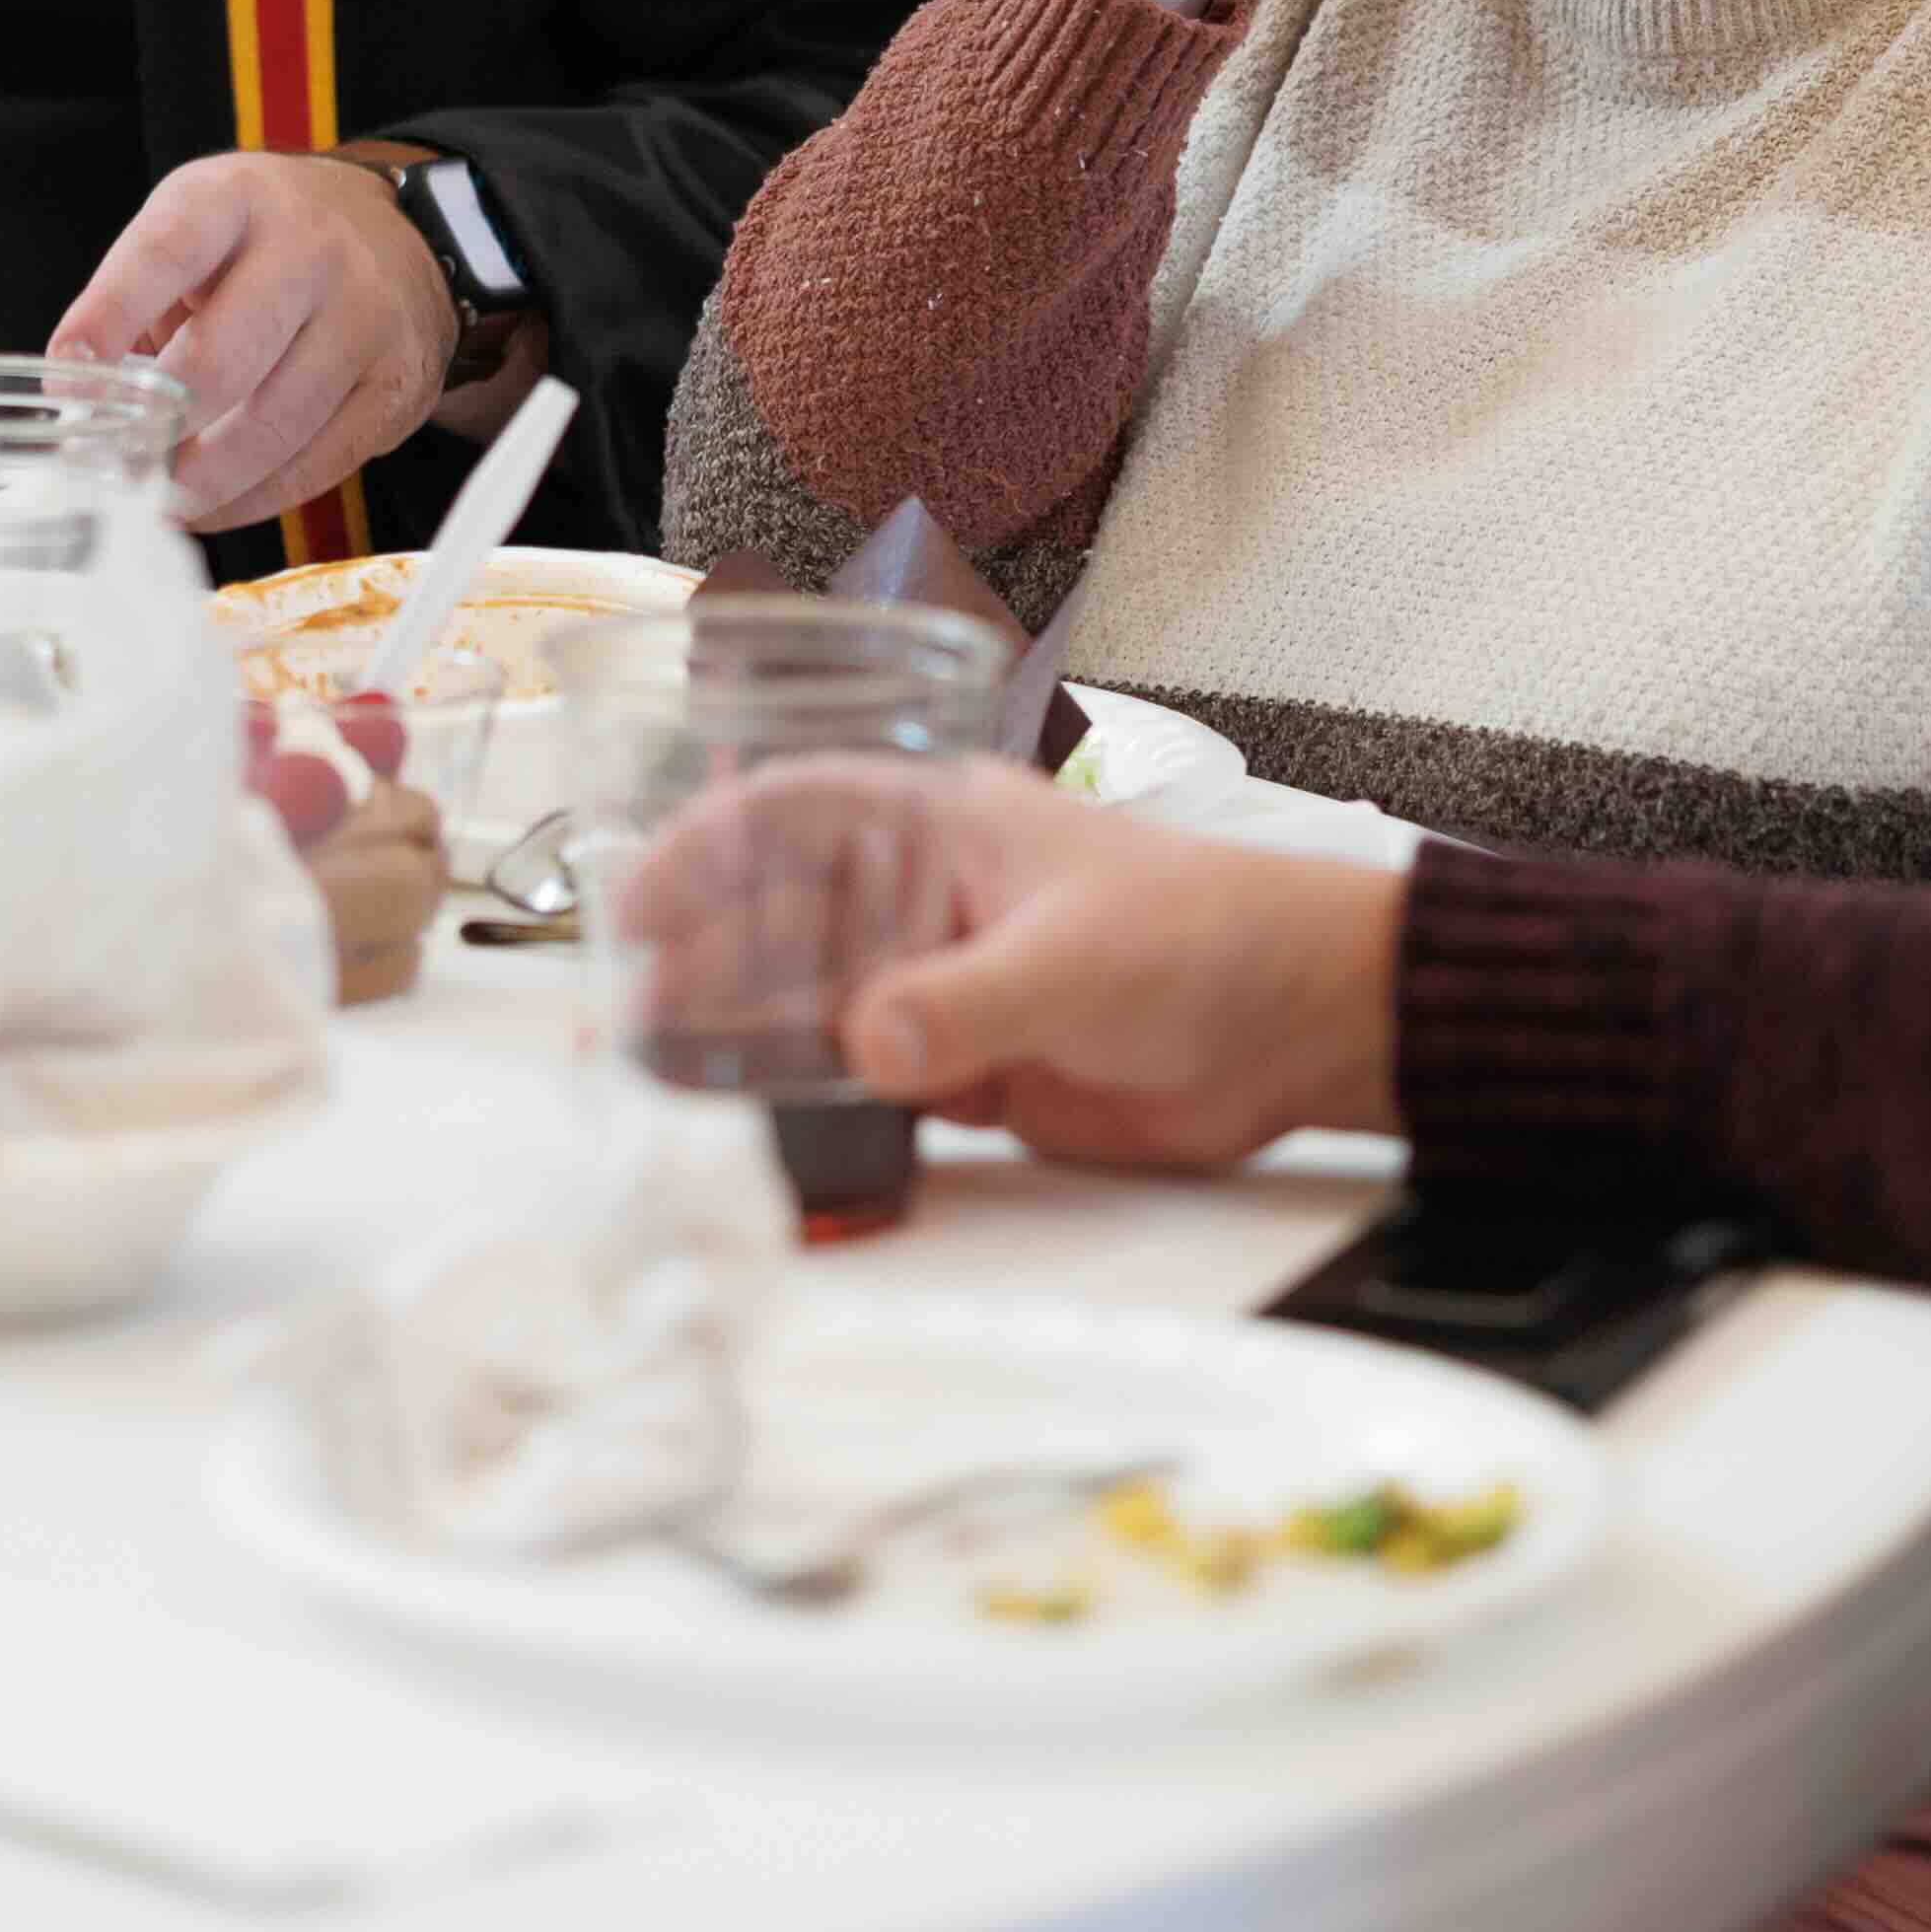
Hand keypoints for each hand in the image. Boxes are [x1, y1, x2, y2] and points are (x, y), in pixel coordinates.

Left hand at [52, 149, 456, 532]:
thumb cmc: (266, 245)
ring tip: (162, 498)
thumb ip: (139, 303)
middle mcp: (309, 249)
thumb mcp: (198, 229)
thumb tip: (83, 408)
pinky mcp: (395, 384)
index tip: (67, 379)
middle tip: (117, 467)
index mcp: (236, 199)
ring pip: (272, 427)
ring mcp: (363, 317)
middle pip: (221, 358)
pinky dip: (254, 499)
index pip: (164, 254)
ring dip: (203, 480)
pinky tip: (216, 502)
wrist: (402, 238)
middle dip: (158, 428)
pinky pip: (317, 465)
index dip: (109, 317)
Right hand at [615, 759, 1402, 1173]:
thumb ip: (969, 1004)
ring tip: (658, 1076)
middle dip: (701, 956)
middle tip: (631, 1015)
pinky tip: (752, 1122)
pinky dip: (806, 1098)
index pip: (795, 809)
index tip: (642, 900)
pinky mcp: (966, 1064)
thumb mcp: (1077, 956)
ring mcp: (941, 982)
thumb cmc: (1211, 935)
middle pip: (780, 916)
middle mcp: (926, 897)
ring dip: (738, 1032)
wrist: (1300, 1026)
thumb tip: (870, 1042)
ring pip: (808, 1002)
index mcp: (945, 824)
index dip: (706, 846)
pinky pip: (862, 1079)